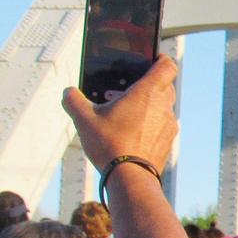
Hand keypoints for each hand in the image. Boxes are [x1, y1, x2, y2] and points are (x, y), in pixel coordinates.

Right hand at [63, 55, 178, 171]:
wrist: (130, 178)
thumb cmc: (110, 144)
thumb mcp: (84, 119)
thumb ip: (74, 101)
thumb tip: (68, 93)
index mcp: (148, 92)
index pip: (167, 66)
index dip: (161, 59)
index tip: (151, 59)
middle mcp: (163, 106)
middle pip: (165, 85)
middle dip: (150, 84)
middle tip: (129, 89)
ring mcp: (169, 125)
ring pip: (164, 106)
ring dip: (150, 105)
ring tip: (128, 113)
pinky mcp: (168, 141)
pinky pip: (163, 125)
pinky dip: (152, 124)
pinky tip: (133, 132)